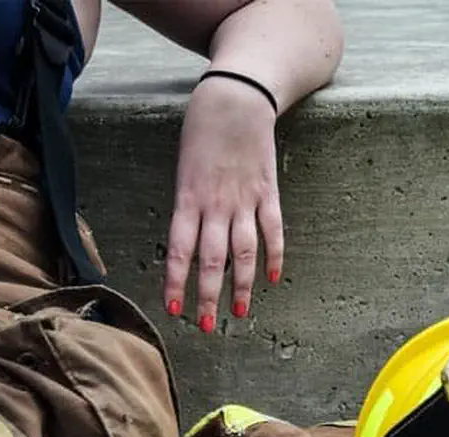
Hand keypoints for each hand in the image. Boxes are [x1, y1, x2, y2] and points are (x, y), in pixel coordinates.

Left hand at [164, 76, 283, 329]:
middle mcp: (216, 205)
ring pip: (243, 253)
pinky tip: (272, 279)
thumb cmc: (202, 131)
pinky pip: (273, 231)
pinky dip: (274, 256)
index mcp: (189, 198)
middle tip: (207, 326)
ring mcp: (245, 200)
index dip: (176, 282)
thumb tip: (188, 246)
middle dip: (208, 296)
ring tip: (238, 313)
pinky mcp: (268, 193)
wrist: (236, 98)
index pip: (179, 250)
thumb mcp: (183, 169)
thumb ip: (188, 208)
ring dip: (241, 286)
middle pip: (212, 260)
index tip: (175, 310)